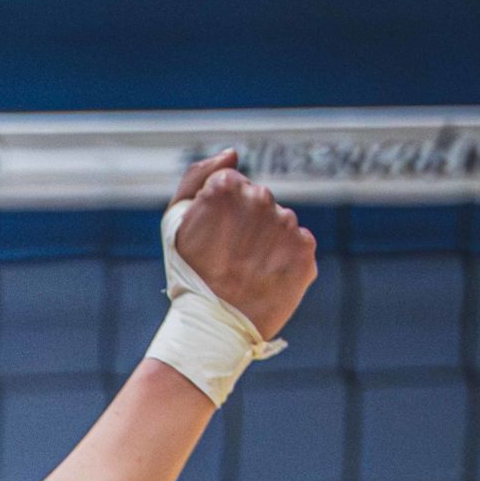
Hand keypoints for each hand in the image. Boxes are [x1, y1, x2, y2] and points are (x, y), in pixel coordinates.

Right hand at [169, 149, 316, 340]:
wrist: (211, 327)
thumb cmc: (189, 274)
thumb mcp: (174, 223)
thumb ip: (197, 177)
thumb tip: (233, 153)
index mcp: (226, 187)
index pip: (231, 186)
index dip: (218, 214)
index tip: (211, 239)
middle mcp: (260, 198)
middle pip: (258, 202)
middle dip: (246, 226)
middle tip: (228, 259)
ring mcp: (285, 223)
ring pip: (279, 224)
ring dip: (266, 244)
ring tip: (247, 272)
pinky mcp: (304, 248)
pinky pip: (298, 246)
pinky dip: (284, 261)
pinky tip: (265, 279)